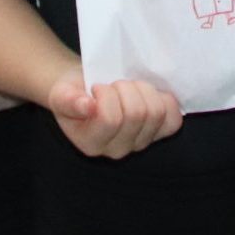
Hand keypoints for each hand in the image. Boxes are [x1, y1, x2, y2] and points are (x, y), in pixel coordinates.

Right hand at [48, 73, 182, 158]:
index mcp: (91, 144)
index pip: (110, 119)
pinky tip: (149, 94)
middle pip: (136, 114)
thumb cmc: (74, 92)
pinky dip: (165, 101)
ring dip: (142, 90)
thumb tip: (87, 107)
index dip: (106, 94)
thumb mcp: (61, 92)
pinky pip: (173, 120)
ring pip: (155, 112)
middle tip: (113, 85)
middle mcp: (117, 149)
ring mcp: (140, 142)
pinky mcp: (159, 133)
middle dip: (125, 88)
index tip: (96, 87)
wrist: (88, 91)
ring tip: (128, 88)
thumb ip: (68, 100)